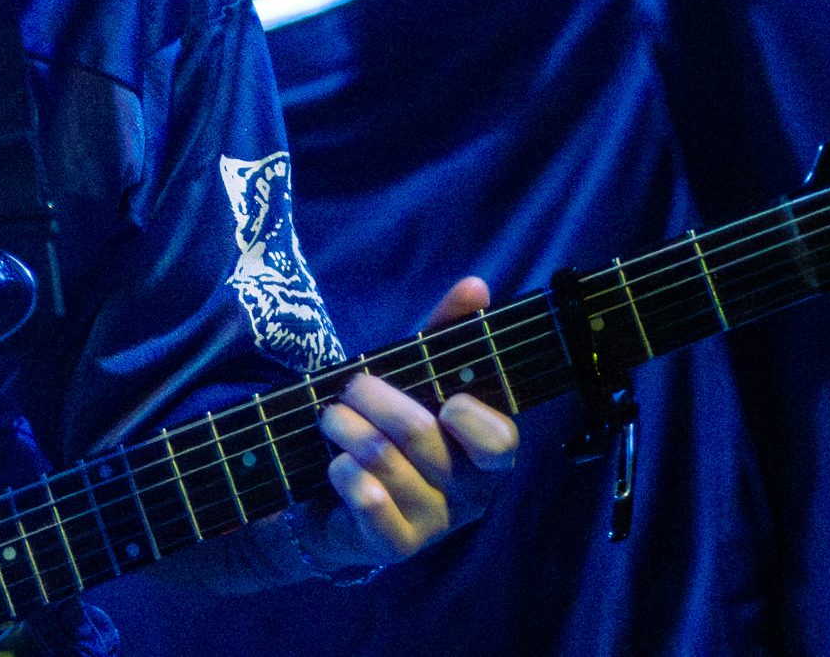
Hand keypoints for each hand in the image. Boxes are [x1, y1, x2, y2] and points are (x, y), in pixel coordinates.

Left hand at [312, 276, 519, 570]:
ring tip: (330, 418)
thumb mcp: (417, 377)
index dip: (471, 419)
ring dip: (345, 429)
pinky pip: (368, 501)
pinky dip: (342, 472)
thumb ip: (448, 332)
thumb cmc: (389, 427)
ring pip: (386, 462)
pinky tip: (334, 464)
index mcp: (487, 453)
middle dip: (374, 400)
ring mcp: (434, 523)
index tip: (443, 399)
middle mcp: (469, 493)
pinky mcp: (394, 545)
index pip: (499, 443)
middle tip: (349, 389)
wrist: (339, 494)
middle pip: (423, 437)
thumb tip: (476, 285)